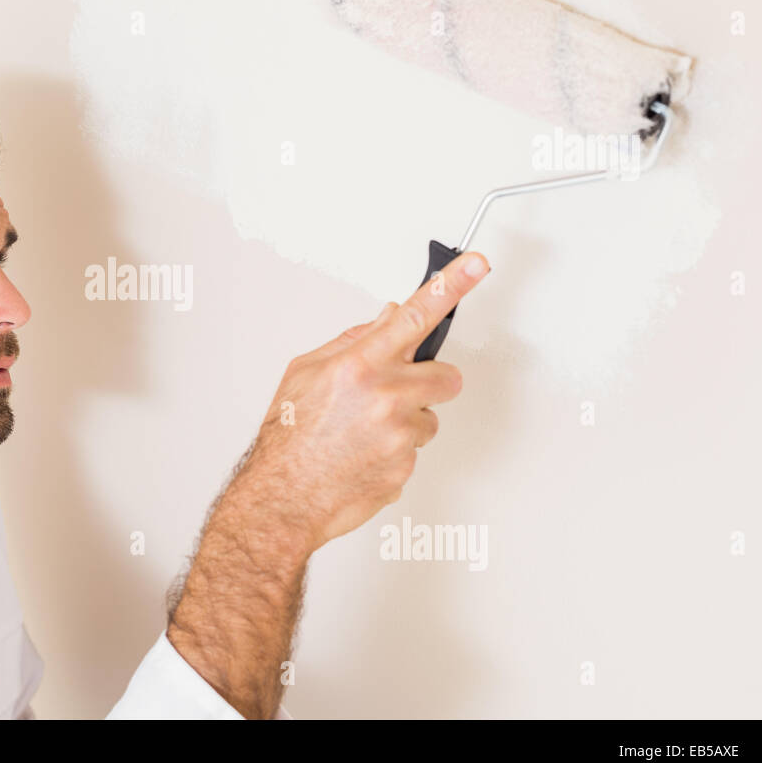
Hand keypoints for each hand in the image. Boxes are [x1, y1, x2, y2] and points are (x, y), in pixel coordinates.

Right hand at [238, 251, 489, 553]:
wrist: (284, 498)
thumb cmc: (288, 438)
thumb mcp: (305, 372)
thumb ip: (352, 342)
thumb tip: (389, 319)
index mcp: (359, 365)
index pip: (414, 316)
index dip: (451, 286)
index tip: (477, 265)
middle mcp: (385, 396)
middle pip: (445, 376)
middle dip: (426, 382)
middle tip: (393, 395)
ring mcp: (399, 434)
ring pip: (429, 417)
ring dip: (408, 420)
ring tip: (364, 432)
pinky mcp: (406, 466)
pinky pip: (415, 449)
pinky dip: (394, 451)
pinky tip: (363, 455)